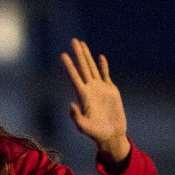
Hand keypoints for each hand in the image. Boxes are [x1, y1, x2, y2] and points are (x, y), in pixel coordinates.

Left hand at [61, 39, 129, 162]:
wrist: (112, 135)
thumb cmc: (96, 134)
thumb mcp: (85, 127)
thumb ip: (77, 118)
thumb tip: (71, 105)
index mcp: (83, 96)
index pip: (75, 77)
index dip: (69, 66)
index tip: (63, 55)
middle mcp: (90, 89)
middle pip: (83, 68)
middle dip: (78, 54)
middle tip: (73, 40)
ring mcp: (100, 89)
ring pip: (92, 68)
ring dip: (87, 56)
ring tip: (82, 44)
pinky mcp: (111, 90)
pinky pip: (106, 75)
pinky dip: (103, 66)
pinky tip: (100, 57)